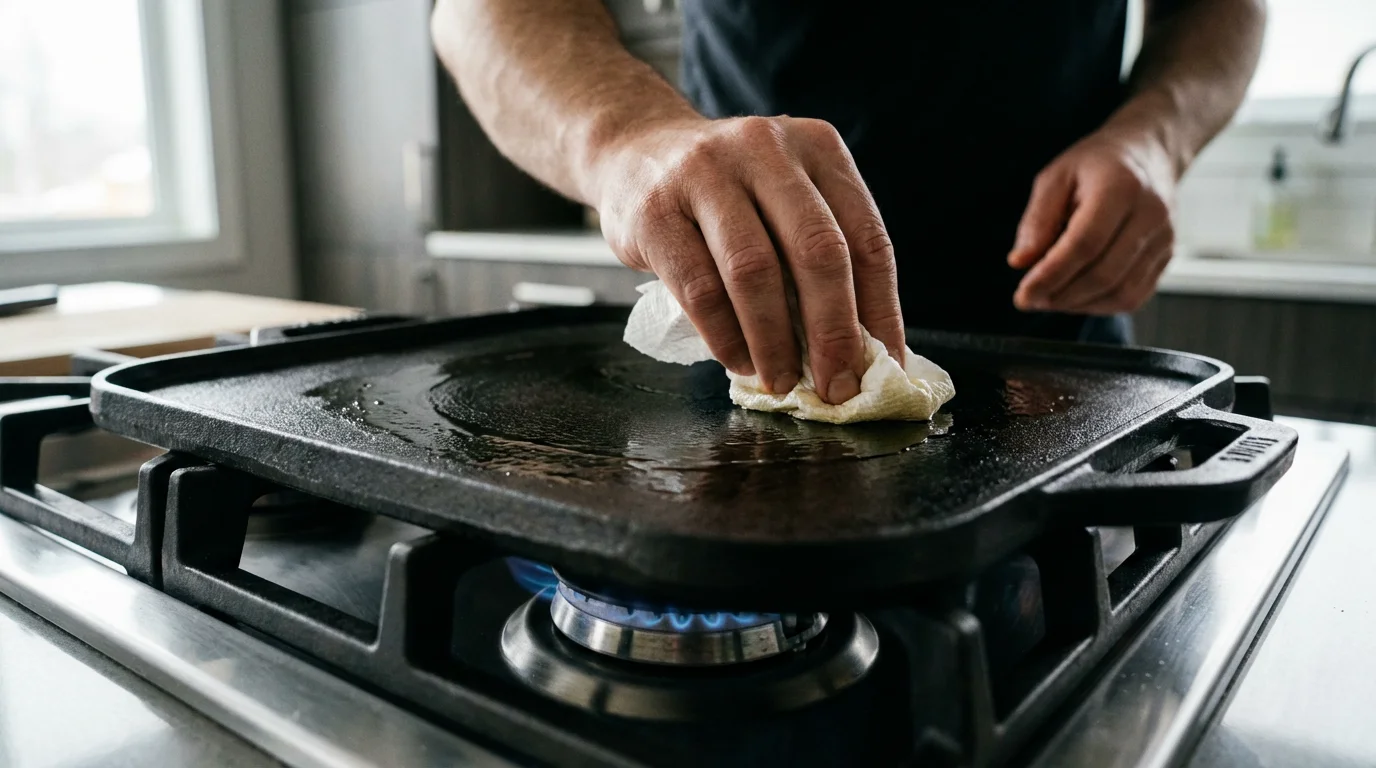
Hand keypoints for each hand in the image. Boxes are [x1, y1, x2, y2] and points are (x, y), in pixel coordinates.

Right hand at [590, 115, 903, 403]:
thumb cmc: (726, 193)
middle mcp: (765, 149)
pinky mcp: (656, 210)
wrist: (632, 151)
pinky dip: (724, 336)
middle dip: (833, 331)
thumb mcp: (783, 198)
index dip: (880, 308)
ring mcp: (705, 174)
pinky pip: (699, 287)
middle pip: (817, 250)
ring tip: (781, 380)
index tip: (881, 364)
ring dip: (774, 340)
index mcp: (817, 147)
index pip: (865, 236)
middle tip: (836, 384)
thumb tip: (858, 348)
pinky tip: (738, 360)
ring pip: (755, 270)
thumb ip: (820, 254)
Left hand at [1007, 127, 1177, 314]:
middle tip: (1031, 299)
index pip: (1084, 244)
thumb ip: (1037, 220)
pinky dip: (1100, 305)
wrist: (1148, 154)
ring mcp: (1164, 238)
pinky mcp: (1167, 256)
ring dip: (1079, 305)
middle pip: (1104, 274)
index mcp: (1120, 187)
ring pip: (1121, 293)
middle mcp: (1151, 214)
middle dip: (1061, 295)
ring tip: (1049, 298)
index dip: (1051, 275)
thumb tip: (1020, 262)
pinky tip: (1076, 297)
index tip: (1023, 295)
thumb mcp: (1056, 178)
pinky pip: (1134, 296)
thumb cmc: (1096, 166)